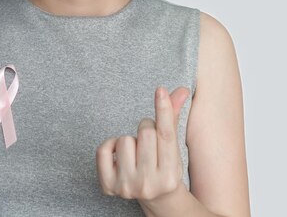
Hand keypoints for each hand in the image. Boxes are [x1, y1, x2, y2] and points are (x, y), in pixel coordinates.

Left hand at [96, 86, 189, 202]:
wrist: (152, 197)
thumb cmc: (163, 165)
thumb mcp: (173, 146)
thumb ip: (173, 118)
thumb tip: (182, 90)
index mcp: (170, 175)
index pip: (166, 136)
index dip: (163, 110)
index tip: (160, 90)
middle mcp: (149, 184)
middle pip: (145, 133)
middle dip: (147, 128)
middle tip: (149, 141)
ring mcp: (127, 187)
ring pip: (124, 139)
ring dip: (130, 140)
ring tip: (136, 153)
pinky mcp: (108, 186)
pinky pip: (103, 149)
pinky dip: (111, 145)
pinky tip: (119, 155)